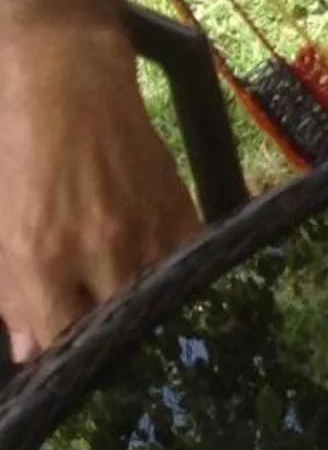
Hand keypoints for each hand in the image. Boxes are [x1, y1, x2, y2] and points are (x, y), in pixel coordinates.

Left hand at [0, 18, 200, 360]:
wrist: (69, 84)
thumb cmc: (17, 151)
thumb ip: (12, 293)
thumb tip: (30, 348)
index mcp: (40, 256)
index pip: (59, 340)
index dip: (62, 357)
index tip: (65, 365)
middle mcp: (99, 249)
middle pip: (113, 329)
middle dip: (106, 343)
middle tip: (101, 342)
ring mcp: (147, 229)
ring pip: (155, 304)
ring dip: (143, 314)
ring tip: (135, 318)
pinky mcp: (182, 209)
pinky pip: (187, 267)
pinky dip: (176, 281)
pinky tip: (165, 283)